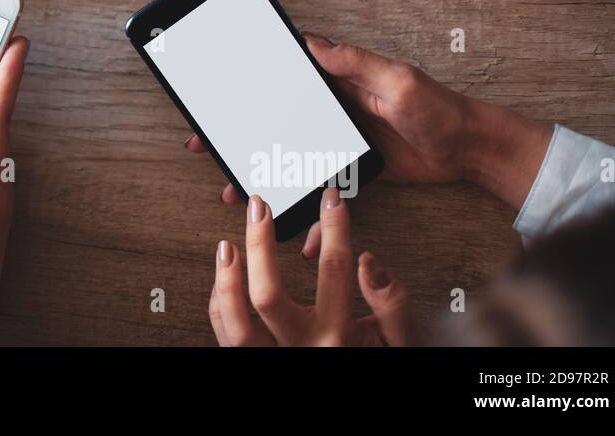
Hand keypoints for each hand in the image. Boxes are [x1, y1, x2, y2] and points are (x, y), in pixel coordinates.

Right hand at [187, 33, 551, 253]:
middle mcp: (334, 107)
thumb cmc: (440, 109)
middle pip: (276, 119)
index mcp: (340, 79)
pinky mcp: (354, 167)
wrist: (471, 150)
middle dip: (242, 134)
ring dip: (265, 171)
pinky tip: (294, 223)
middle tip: (207, 147)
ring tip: (240, 192)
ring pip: (290, 154)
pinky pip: (320, 184)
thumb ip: (355, 63)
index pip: (285, 76)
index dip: (250, 85)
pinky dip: (306, 203)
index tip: (218, 96)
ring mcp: (341, 138)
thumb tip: (313, 41)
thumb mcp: (398, 80)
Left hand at [210, 188, 411, 345]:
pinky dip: (220, 303)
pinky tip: (226, 276)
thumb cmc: (367, 364)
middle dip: (259, 244)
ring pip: (236, 322)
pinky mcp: (250, 362)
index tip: (331, 200)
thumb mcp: (395, 341)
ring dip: (226, 279)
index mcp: (338, 336)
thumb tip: (367, 261)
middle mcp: (301, 348)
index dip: (334, 228)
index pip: (334, 271)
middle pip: (267, 295)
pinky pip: (226, 334)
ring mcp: (272, 357)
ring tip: (227, 244)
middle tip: (259, 207)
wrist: (349, 414)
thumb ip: (390, 303)